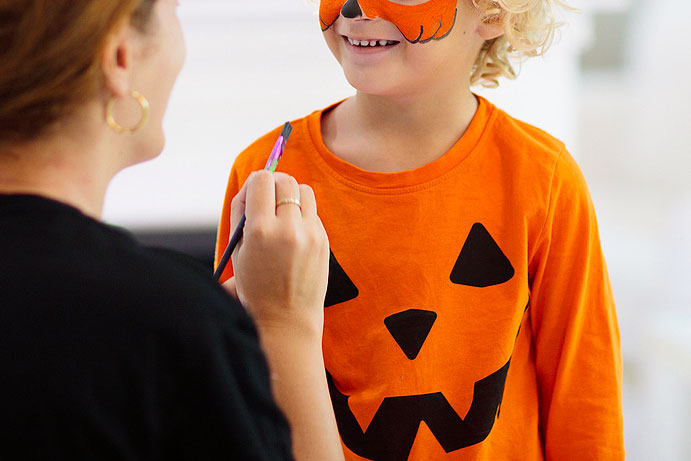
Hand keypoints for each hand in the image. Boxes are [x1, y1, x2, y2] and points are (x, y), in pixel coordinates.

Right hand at [229, 170, 329, 337]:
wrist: (287, 319)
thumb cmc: (255, 286)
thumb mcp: (237, 250)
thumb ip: (241, 213)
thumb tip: (252, 183)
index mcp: (260, 231)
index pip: (261, 180)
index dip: (255, 182)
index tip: (254, 192)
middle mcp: (288, 229)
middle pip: (285, 180)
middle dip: (274, 184)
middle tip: (268, 197)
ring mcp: (310, 234)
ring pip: (304, 190)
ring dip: (292, 195)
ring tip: (283, 214)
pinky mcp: (324, 240)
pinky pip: (313, 211)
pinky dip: (302, 214)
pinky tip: (294, 233)